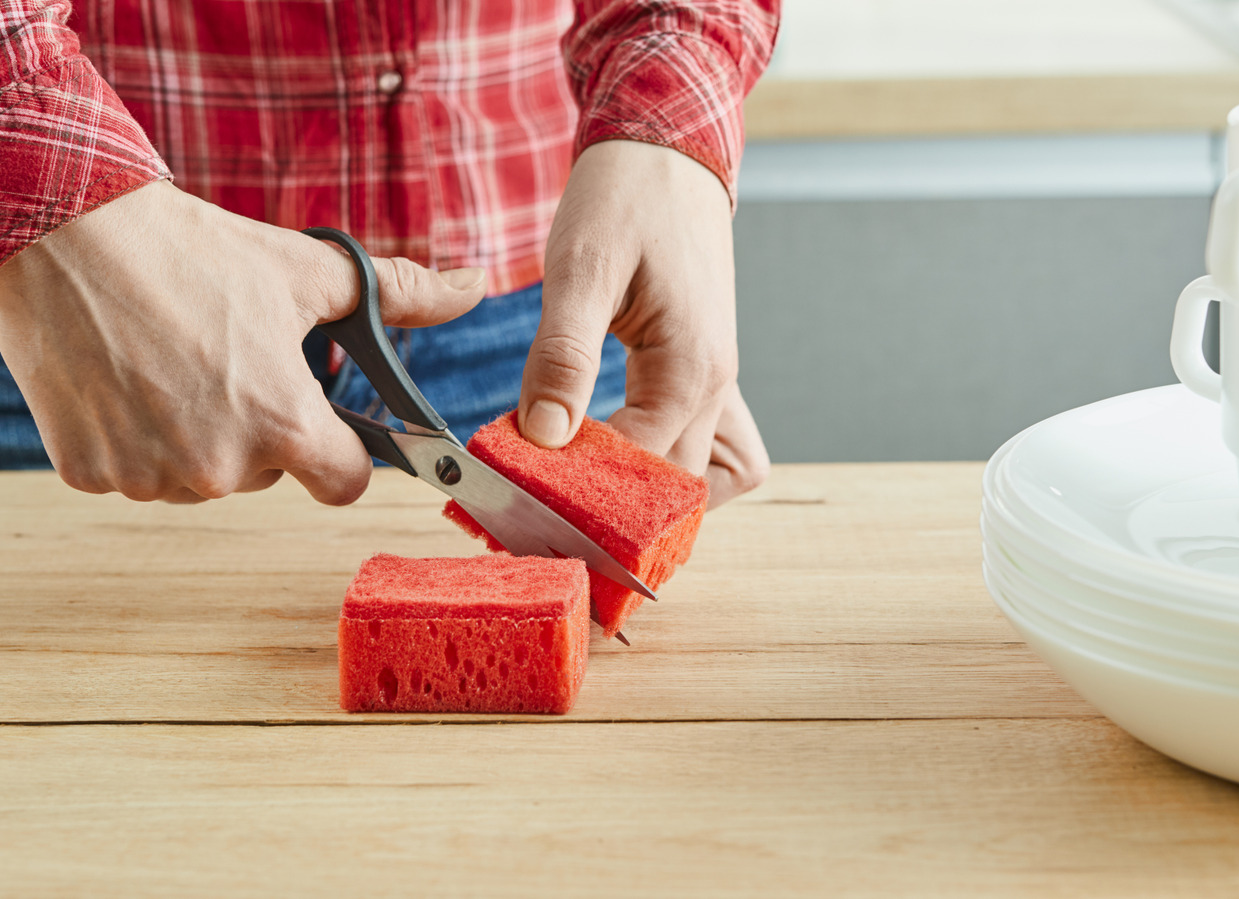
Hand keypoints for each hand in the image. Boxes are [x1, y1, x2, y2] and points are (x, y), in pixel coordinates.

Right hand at [0, 181, 485, 503]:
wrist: (64, 231)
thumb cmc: (194, 250)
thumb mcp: (307, 271)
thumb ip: (400, 293)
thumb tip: (472, 288)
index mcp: (284, 424)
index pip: (345, 483)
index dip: (342, 450)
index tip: (320, 417)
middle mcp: (219, 468)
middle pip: (267, 473)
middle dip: (258, 427)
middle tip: (224, 357)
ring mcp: (148, 476)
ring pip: (196, 476)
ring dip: (193, 434)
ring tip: (166, 359)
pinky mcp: (88, 473)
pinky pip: (132, 470)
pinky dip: (130, 435)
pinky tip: (119, 375)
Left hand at [519, 140, 768, 507]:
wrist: (667, 148)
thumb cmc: (626, 197)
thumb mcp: (582, 270)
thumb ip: (564, 356)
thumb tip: (545, 435)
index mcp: (692, 367)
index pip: (642, 467)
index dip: (582, 489)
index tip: (522, 491)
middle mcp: (716, 385)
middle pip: (676, 488)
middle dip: (613, 508)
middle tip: (540, 503)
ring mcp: (716, 381)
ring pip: (702, 475)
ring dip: (652, 495)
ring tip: (586, 490)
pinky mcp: (700, 370)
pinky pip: (702, 443)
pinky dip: (664, 462)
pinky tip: (613, 453)